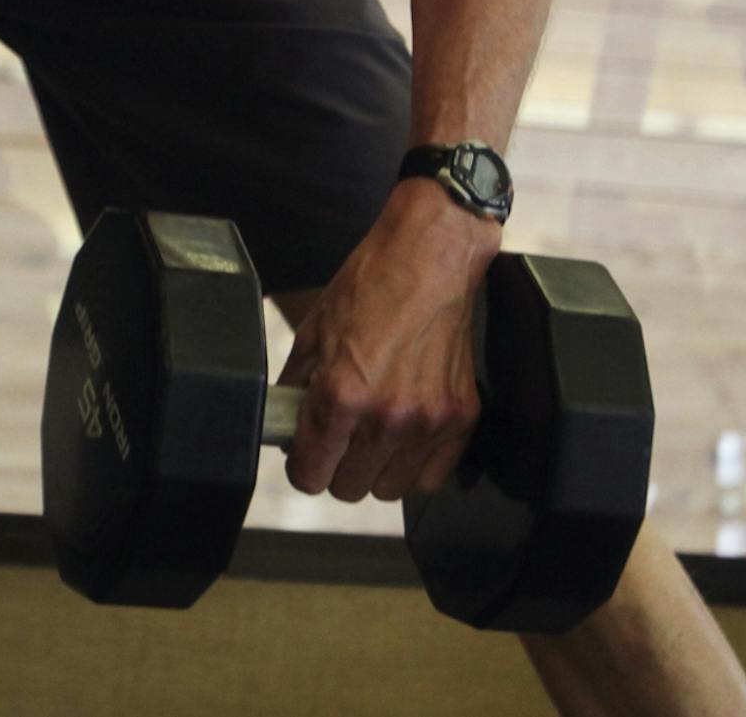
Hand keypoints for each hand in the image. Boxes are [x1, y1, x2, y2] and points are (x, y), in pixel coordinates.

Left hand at [275, 180, 498, 502]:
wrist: (431, 256)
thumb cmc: (370, 285)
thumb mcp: (315, 330)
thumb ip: (296, 384)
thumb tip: (283, 420)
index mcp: (341, 395)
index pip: (311, 473)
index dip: (302, 467)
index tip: (305, 456)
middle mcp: (386, 418)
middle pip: (349, 488)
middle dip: (336, 467)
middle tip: (338, 438)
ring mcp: (428, 422)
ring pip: (390, 489)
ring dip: (376, 469)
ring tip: (373, 434)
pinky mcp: (462, 418)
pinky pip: (432, 476)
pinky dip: (415, 464)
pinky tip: (405, 435)